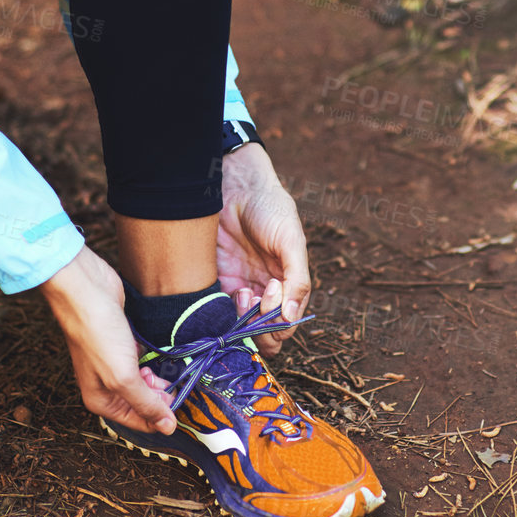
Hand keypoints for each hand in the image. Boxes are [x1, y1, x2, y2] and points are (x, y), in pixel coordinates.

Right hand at [37, 247, 175, 433]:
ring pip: (145, 382)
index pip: (138, 421)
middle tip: (178, 386)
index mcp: (101, 400)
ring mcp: (115, 363)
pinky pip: (144, 361)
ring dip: (160, 380)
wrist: (87, 290)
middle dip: (162, 397)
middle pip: (143, 402)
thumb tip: (166, 428)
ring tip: (171, 372)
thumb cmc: (98, 334)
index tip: (183, 409)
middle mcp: (106, 385)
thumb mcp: (123, 377)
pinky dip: (156, 362)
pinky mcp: (124, 343)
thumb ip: (145, 404)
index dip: (161, 418)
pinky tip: (165, 357)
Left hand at [215, 145, 309, 355]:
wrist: (235, 186)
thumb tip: (294, 316)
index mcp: (288, 283)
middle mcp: (265, 291)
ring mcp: (241, 287)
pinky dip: (226, 312)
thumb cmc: (271, 209)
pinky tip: (233, 292)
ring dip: (245, 320)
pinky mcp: (218, 282)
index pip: (287, 322)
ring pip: (242, 326)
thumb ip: (298, 280)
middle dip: (263, 326)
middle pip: (265, 331)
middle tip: (257, 299)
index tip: (274, 296)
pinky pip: (221, 311)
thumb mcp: (292, 242)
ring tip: (244, 293)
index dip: (282, 321)